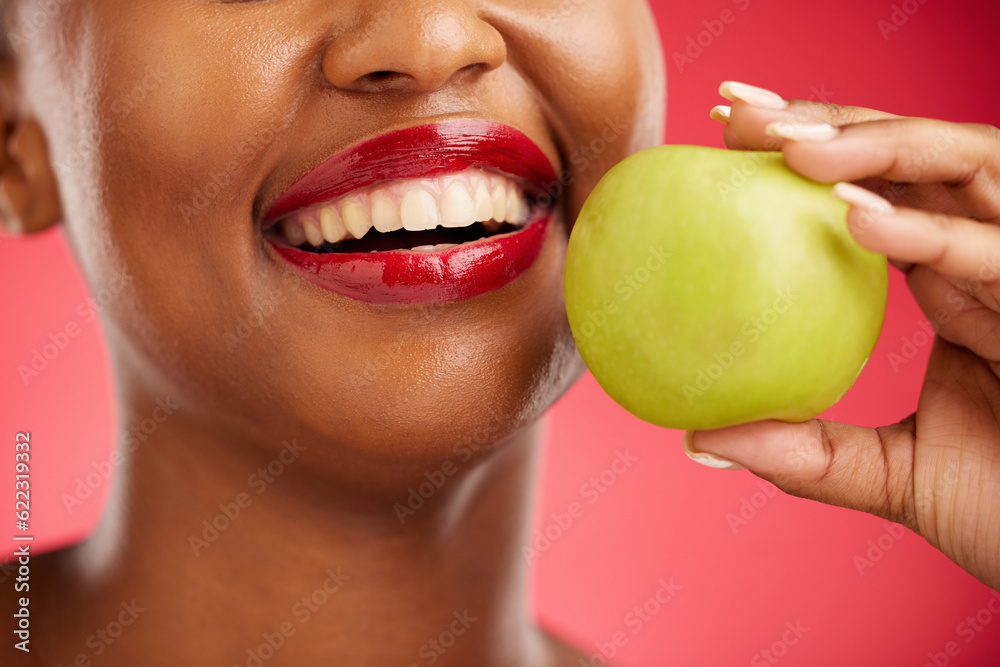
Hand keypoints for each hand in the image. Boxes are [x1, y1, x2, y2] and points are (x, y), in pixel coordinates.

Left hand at [689, 81, 999, 590]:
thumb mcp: (894, 477)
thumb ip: (806, 453)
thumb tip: (698, 439)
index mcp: (956, 283)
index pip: (881, 189)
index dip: (810, 150)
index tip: (724, 136)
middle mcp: (995, 260)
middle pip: (918, 156)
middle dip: (830, 121)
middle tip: (736, 116)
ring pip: (973, 169)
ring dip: (878, 148)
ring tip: (789, 148)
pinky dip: (932, 234)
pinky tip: (857, 223)